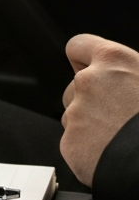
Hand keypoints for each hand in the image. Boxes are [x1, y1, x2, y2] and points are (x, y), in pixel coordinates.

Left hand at [61, 34, 138, 185]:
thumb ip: (131, 74)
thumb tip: (127, 77)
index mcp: (114, 61)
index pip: (79, 45)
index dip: (85, 58)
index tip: (89, 66)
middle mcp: (88, 82)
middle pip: (74, 85)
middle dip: (90, 98)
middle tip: (118, 114)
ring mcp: (75, 112)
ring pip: (73, 115)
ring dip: (89, 124)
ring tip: (119, 137)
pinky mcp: (69, 142)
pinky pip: (74, 142)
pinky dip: (88, 148)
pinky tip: (112, 153)